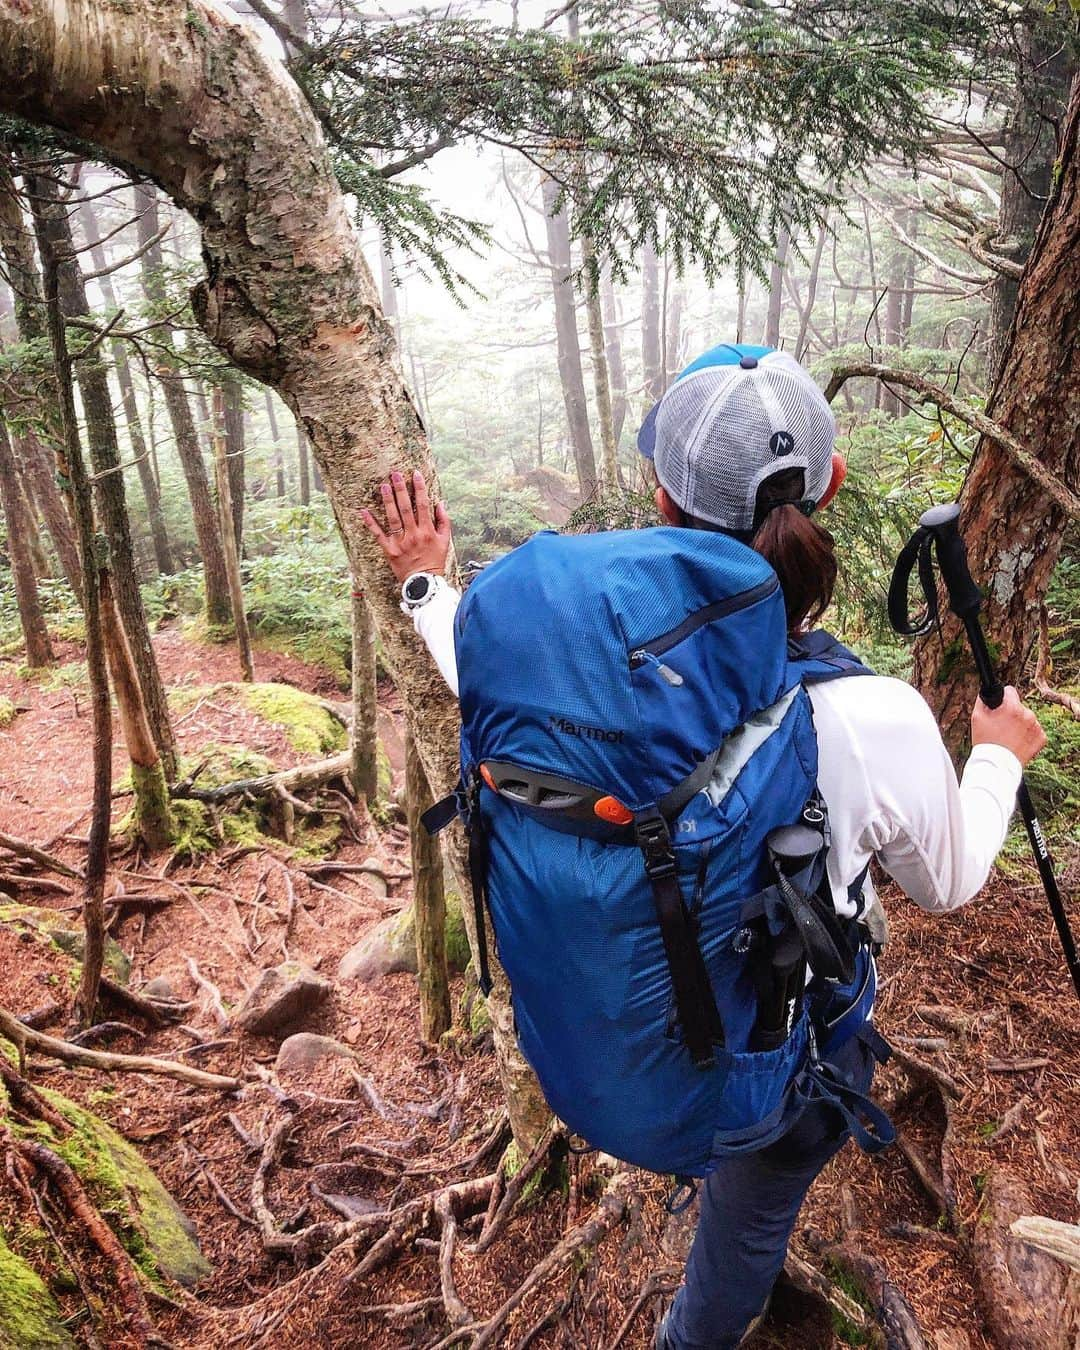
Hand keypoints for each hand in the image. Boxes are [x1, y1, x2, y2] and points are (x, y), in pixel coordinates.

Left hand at [361, 468, 451, 583]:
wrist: (424, 583)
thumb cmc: (435, 561)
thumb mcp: (445, 541)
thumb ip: (444, 521)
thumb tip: (440, 503)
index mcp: (427, 531)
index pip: (423, 505)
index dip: (420, 488)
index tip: (416, 474)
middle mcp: (414, 534)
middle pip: (406, 508)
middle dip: (401, 489)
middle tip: (395, 474)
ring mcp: (400, 542)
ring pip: (393, 518)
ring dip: (388, 501)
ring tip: (384, 486)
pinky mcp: (389, 550)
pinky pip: (378, 535)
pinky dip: (370, 523)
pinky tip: (363, 511)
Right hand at [970, 686, 1046, 766]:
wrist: (997, 765)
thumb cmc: (985, 741)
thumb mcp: (977, 717)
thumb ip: (983, 700)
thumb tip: (987, 692)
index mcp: (1013, 707)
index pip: (1010, 691)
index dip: (1002, 699)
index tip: (999, 707)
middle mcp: (1028, 714)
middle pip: (1019, 707)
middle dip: (1011, 713)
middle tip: (1001, 726)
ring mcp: (1037, 727)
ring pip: (1028, 719)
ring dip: (1020, 724)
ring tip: (1009, 737)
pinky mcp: (1042, 738)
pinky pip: (1034, 731)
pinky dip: (1028, 735)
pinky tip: (1017, 742)